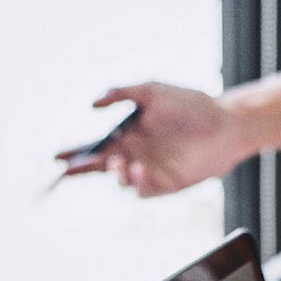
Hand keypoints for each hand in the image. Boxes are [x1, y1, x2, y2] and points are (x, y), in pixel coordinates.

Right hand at [57, 82, 249, 197]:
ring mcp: (148, 172)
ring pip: (119, 180)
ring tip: (123, 161)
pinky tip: (139, 169)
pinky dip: (136, 182)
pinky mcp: (165, 186)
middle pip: (100, 168)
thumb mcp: (152, 91)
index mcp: (127, 133)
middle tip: (67, 170)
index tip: (56, 157)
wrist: (224, 125)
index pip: (94, 146)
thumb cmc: (190, 104)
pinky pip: (142, 190)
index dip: (74, 152)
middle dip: (81, 170)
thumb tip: (91, 103)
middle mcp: (134, 154)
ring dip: (116, 172)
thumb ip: (121, 93)